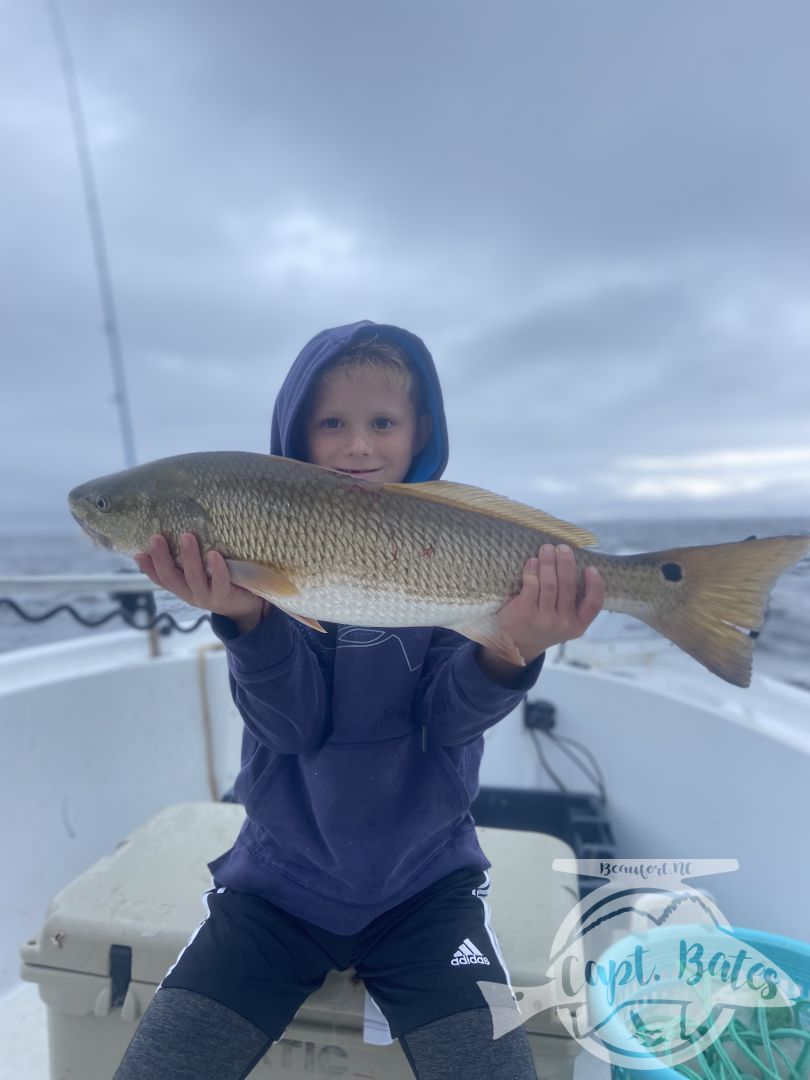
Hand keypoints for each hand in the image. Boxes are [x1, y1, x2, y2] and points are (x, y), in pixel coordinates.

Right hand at [133, 533, 265, 623]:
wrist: (246, 605)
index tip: (138, 553)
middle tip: (156, 537)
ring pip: (193, 578)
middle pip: (170, 577)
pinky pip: (219, 583)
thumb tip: (176, 530)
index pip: (160, 578)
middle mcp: (190, 593)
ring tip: (186, 537)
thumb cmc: (222, 581)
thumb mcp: (202, 571)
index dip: (147, 568)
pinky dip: (216, 569)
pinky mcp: (224, 597)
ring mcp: (206, 597)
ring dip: (188, 557)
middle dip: (161, 558)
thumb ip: (188, 559)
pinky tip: (214, 555)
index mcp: (181, 586)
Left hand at [496, 543, 603, 663]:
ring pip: (549, 584)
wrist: (515, 645)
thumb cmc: (542, 625)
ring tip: (546, 549)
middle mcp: (563, 624)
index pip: (593, 605)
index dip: (595, 585)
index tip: (591, 568)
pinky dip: (532, 571)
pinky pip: (532, 585)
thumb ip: (572, 603)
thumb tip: (572, 565)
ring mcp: (544, 620)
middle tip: (563, 548)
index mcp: (578, 625)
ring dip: (548, 562)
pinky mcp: (525, 613)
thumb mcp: (563, 623)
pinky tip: (532, 562)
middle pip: (568, 587)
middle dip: (566, 564)